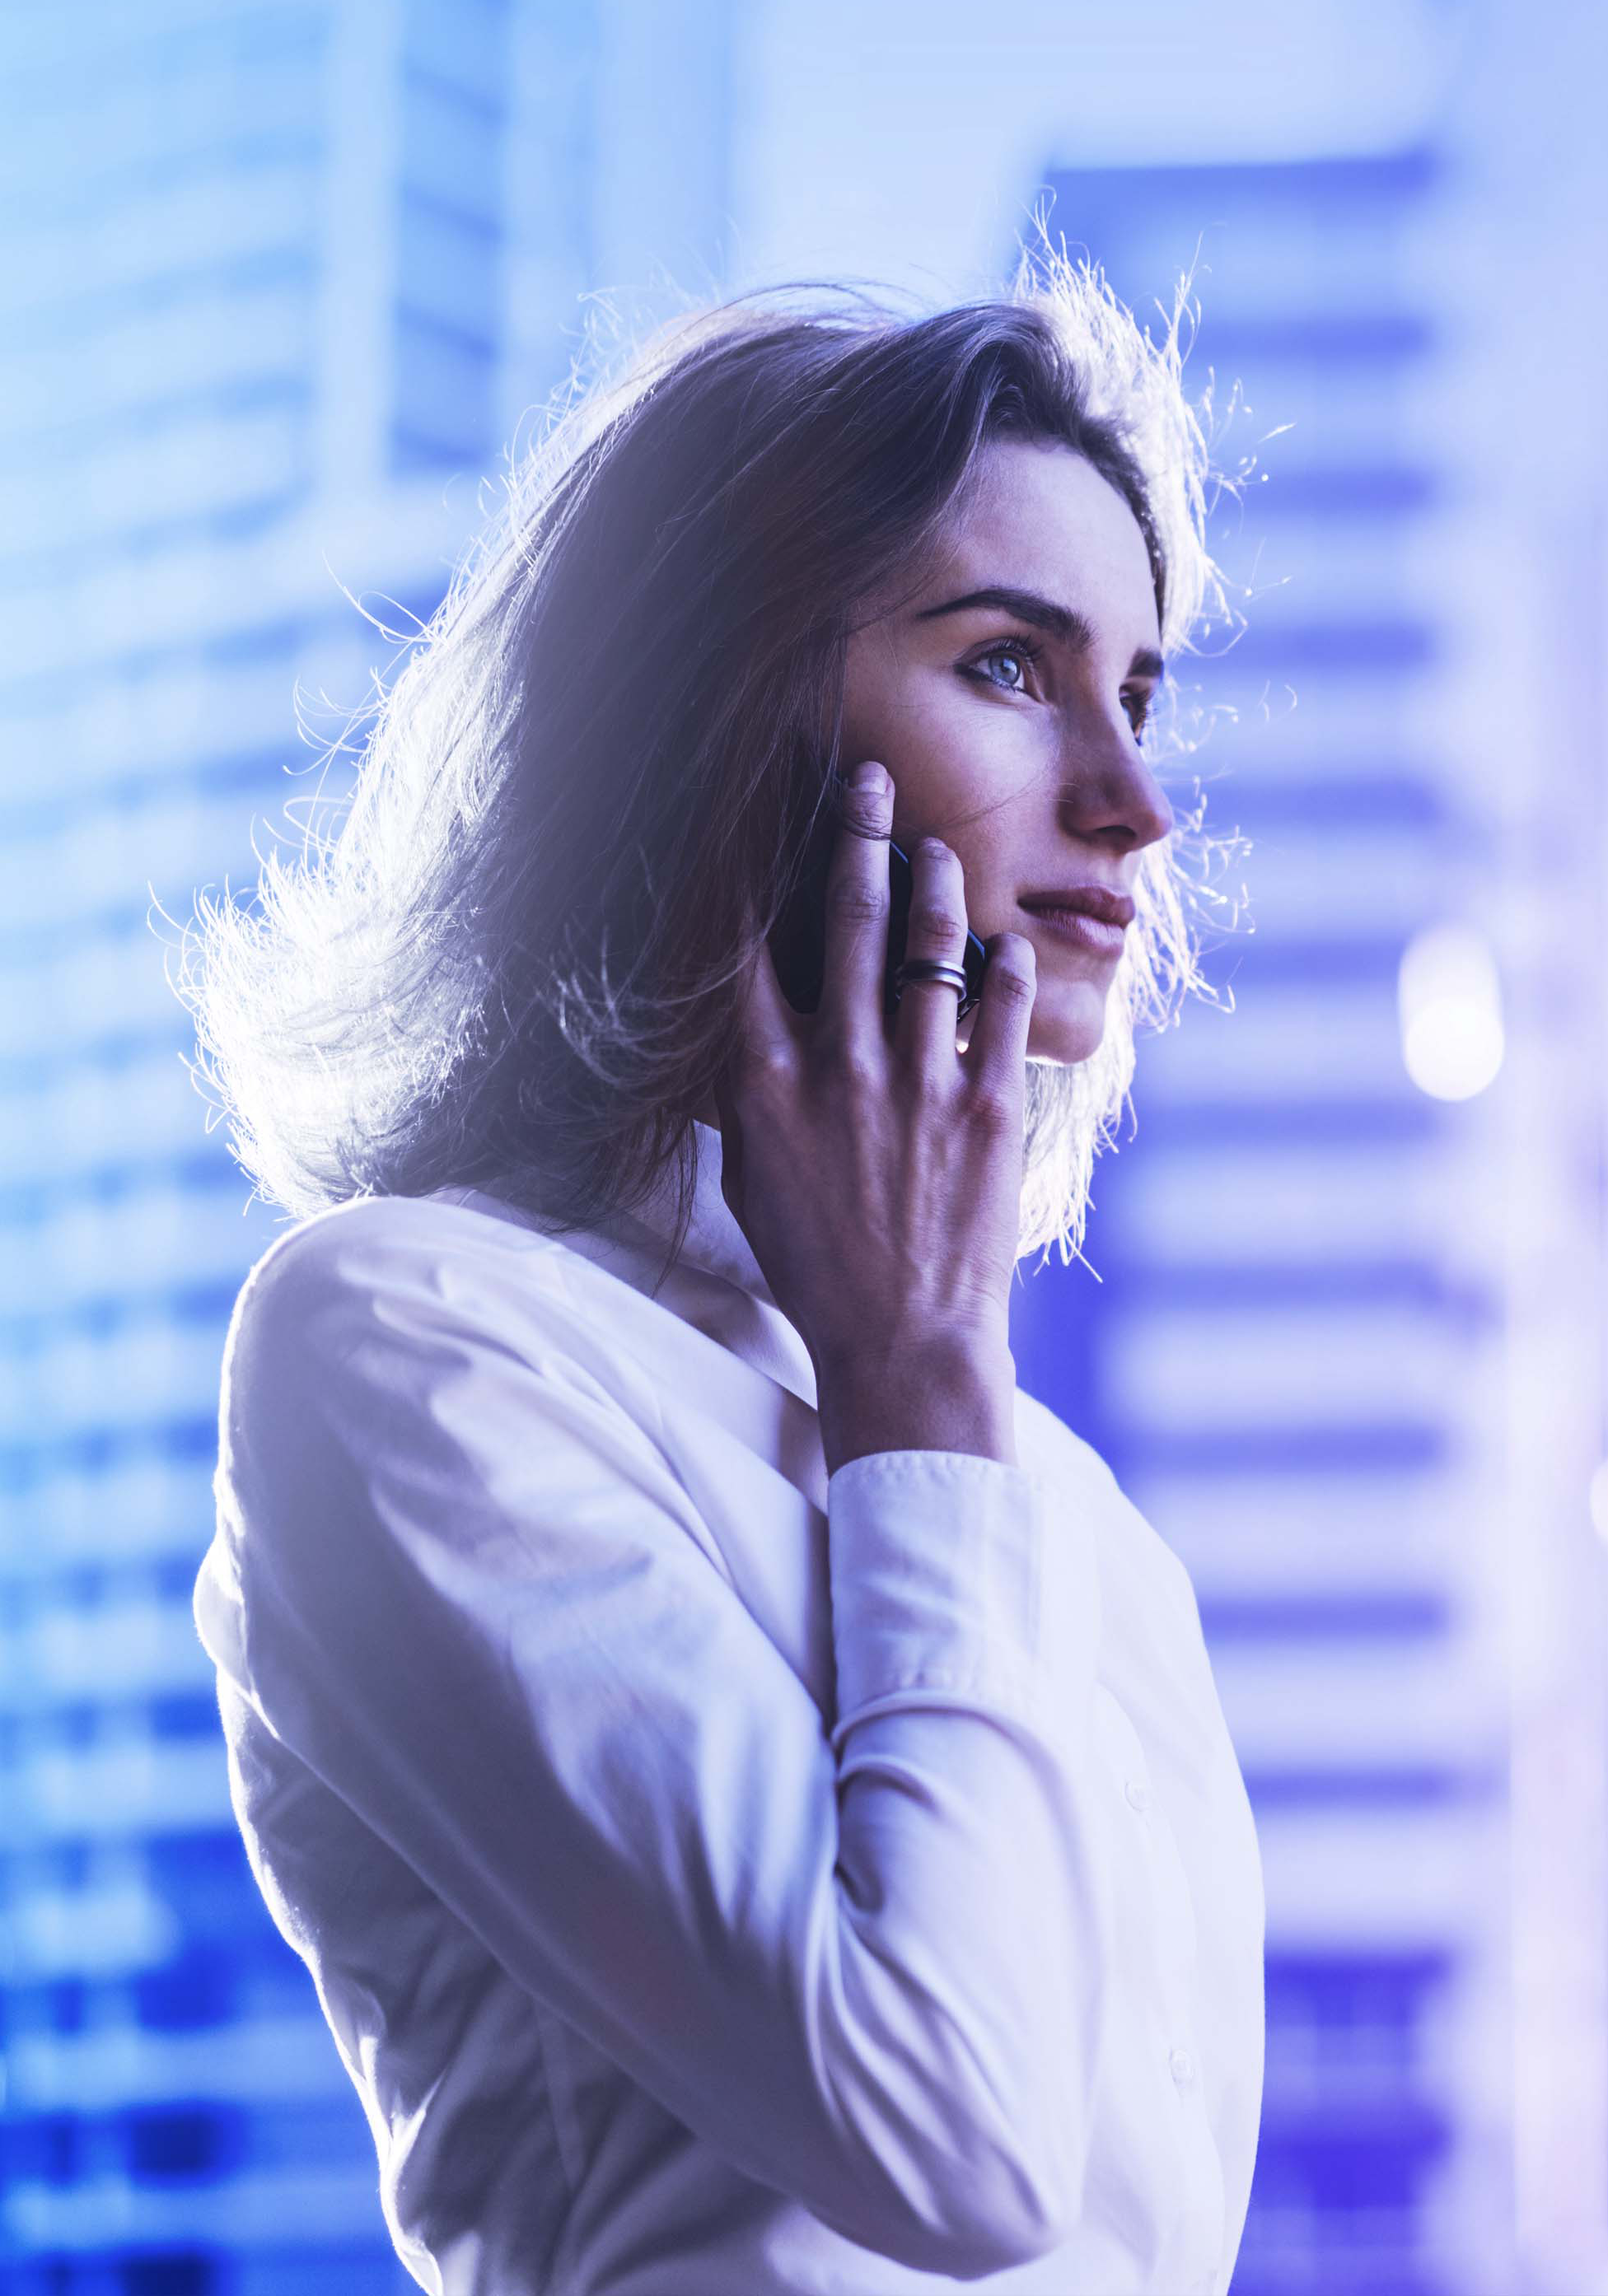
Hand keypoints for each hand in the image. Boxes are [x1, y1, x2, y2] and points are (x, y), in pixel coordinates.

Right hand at [710, 760, 1036, 1389]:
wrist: (902, 1344)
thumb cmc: (816, 1266)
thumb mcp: (751, 1177)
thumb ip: (749, 1093)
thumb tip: (743, 1027)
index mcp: (767, 1084)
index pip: (749, 949)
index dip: (753, 873)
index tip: (759, 820)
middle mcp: (840, 1067)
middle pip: (847, 920)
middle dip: (858, 835)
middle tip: (871, 779)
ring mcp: (918, 1082)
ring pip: (931, 945)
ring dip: (936, 882)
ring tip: (937, 848)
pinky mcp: (988, 1106)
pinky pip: (1002, 1006)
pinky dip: (1004, 964)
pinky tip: (1003, 942)